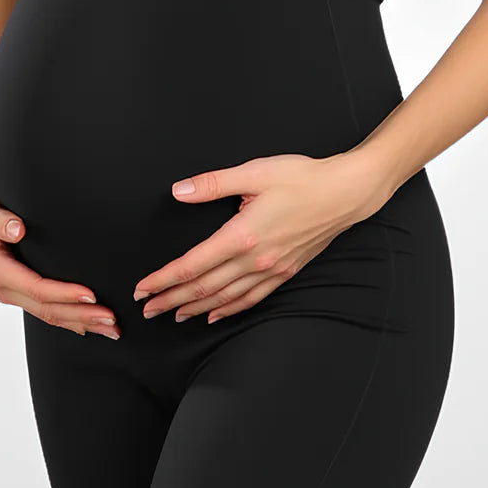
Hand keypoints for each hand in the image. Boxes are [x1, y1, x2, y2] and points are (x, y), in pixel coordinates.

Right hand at [0, 189, 119, 338]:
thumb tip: (18, 230)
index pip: (38, 288)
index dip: (65, 294)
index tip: (92, 296)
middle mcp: (5, 289)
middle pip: (48, 310)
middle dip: (82, 316)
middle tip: (113, 321)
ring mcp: (12, 293)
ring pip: (50, 315)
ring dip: (81, 323)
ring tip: (112, 330)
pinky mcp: (18, 292)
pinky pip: (46, 310)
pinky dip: (70, 320)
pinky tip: (90, 326)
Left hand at [133, 150, 385, 325]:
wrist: (345, 193)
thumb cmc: (301, 177)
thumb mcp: (254, 171)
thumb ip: (213, 183)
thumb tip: (179, 191)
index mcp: (242, 235)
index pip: (192, 265)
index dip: (164, 279)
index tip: (142, 288)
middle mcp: (255, 259)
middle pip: (204, 287)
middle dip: (171, 299)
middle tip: (146, 310)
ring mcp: (271, 269)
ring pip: (225, 298)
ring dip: (196, 309)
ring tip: (172, 315)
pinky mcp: (285, 272)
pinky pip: (251, 299)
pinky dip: (229, 309)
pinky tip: (214, 315)